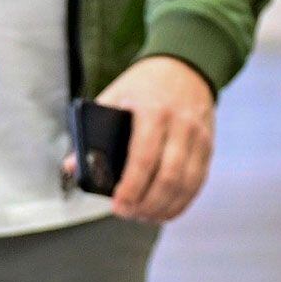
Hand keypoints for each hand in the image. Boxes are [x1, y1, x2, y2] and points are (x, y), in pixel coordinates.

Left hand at [92, 56, 215, 222]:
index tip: (118, 206)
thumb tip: (72, 167)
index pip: (143, 159)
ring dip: (164, 207)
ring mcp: (198, 136)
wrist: (186, 65)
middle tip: (128, 214)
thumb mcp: (114, 97)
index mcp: (152, 111)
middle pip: (168, 177)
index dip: (131, 189)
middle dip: (147, 204)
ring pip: (186, 184)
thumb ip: (92, 132)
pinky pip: (198, 182)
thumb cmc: (143, 86)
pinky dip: (181, 202)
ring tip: (144, 216)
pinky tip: (165, 210)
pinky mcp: (208, 146)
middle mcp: (180, 124)